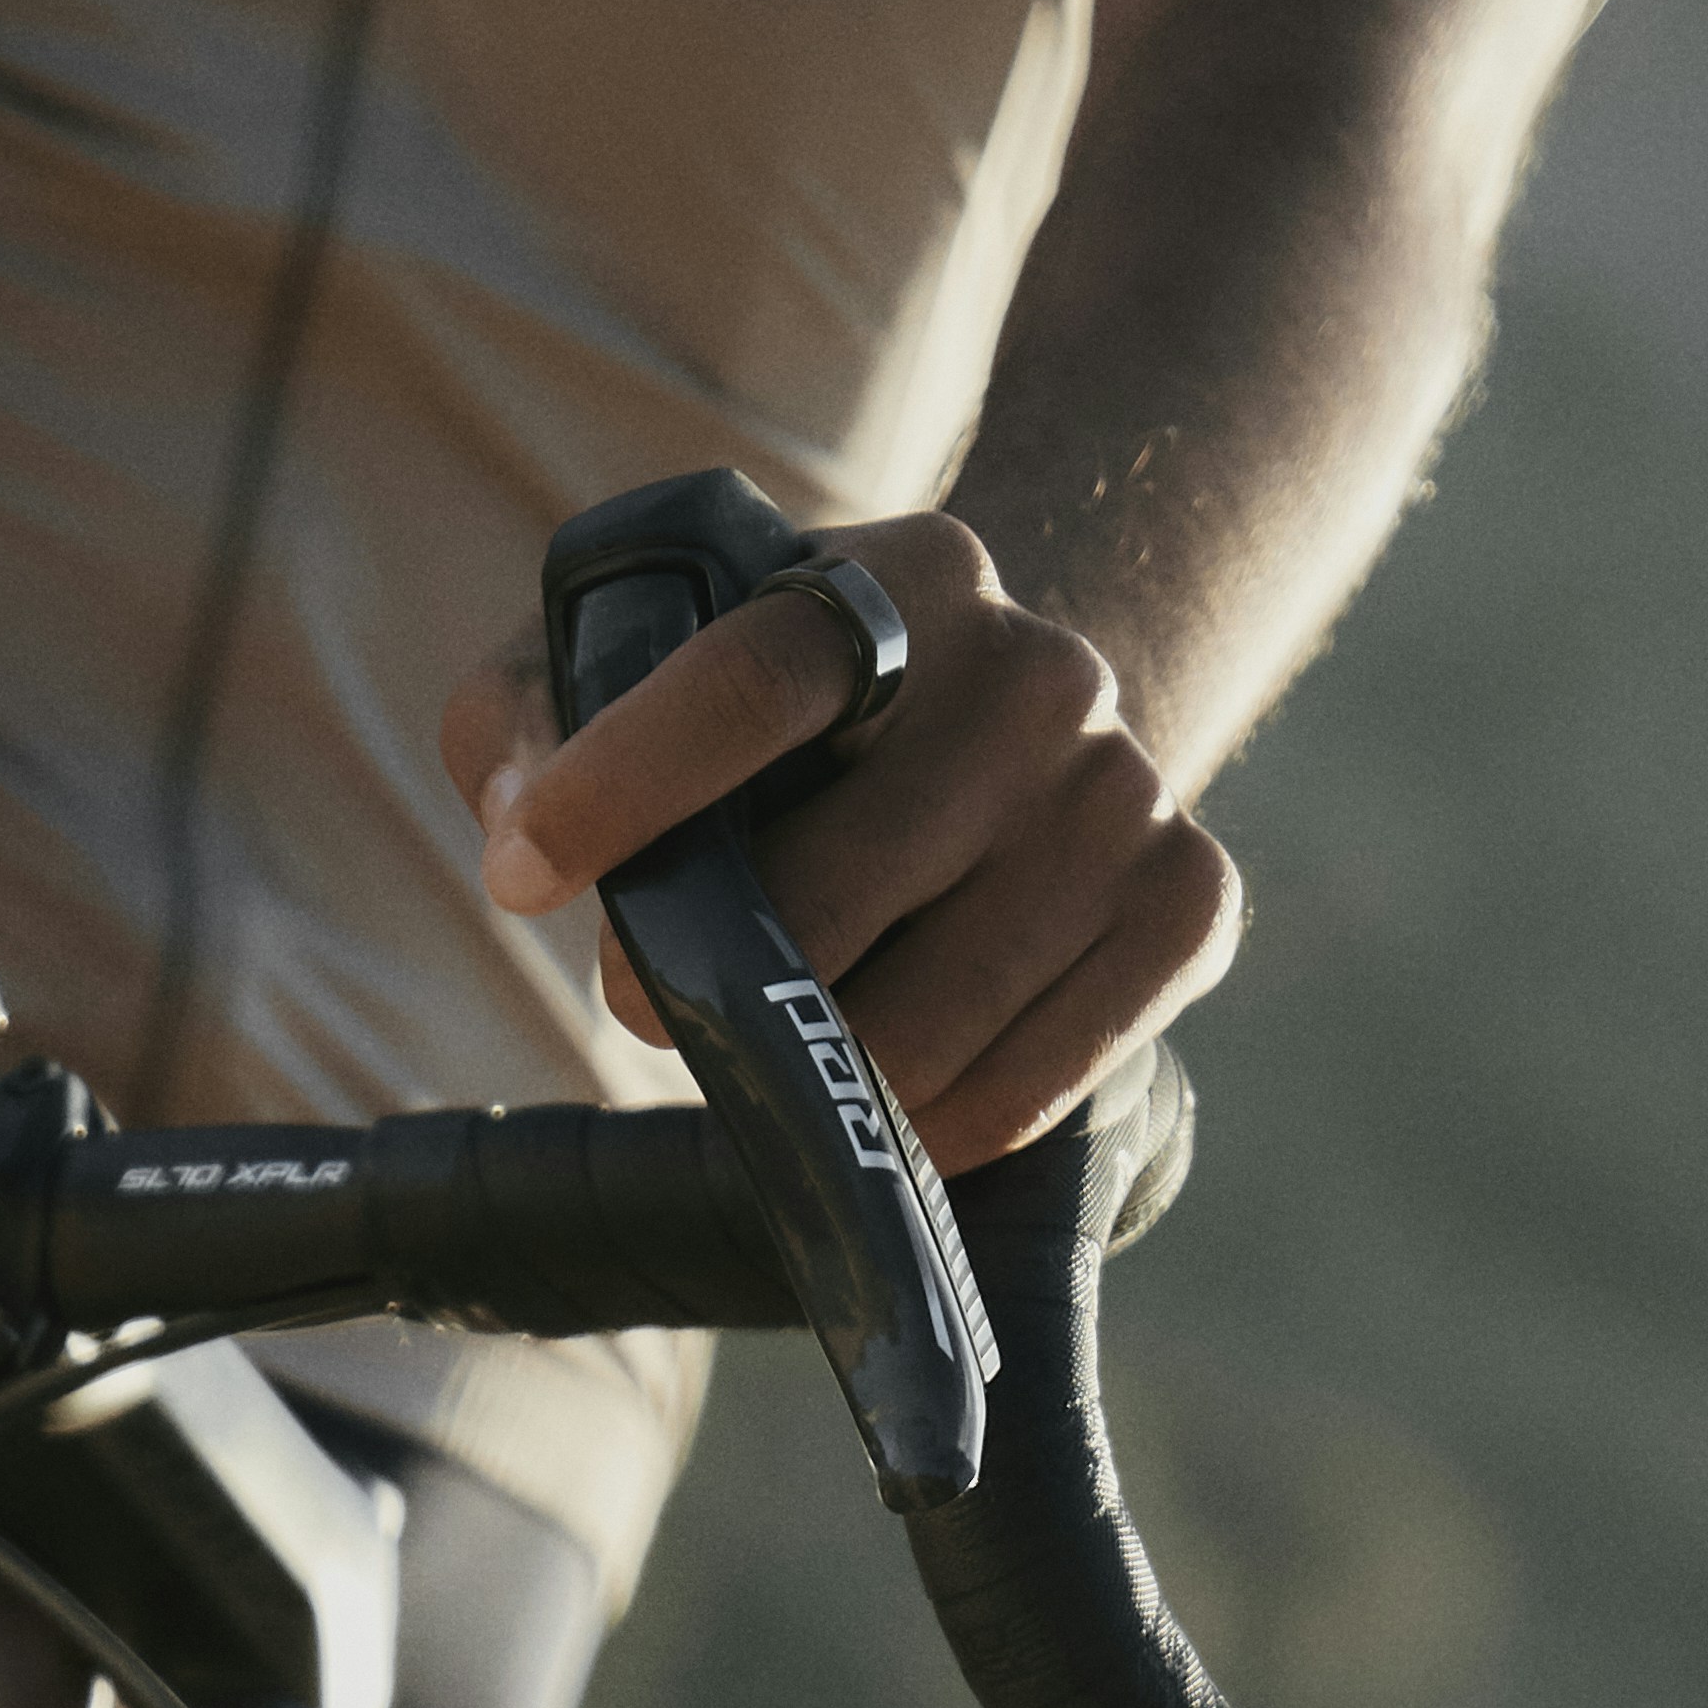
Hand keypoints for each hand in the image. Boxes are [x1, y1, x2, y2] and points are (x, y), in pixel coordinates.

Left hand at [438, 516, 1240, 1176]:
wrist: (1021, 720)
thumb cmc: (793, 721)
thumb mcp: (648, 665)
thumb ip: (533, 720)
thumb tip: (518, 836)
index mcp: (896, 581)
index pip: (752, 681)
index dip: (625, 786)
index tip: (522, 876)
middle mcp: (1035, 673)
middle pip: (822, 904)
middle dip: (707, 986)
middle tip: (668, 994)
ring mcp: (1122, 794)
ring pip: (909, 1035)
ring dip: (816, 1071)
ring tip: (802, 1022)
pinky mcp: (1188, 906)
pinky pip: (1012, 1096)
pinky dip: (924, 1126)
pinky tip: (897, 1071)